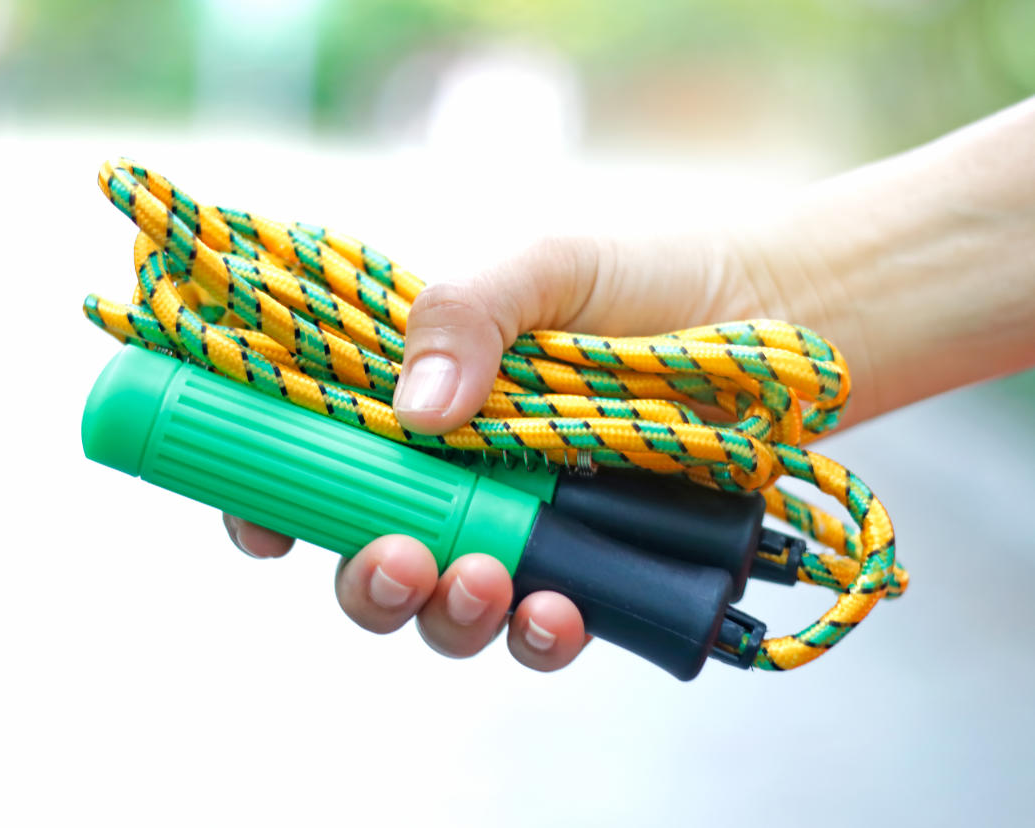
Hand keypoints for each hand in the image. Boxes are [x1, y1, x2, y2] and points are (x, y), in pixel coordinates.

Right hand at [224, 230, 774, 670]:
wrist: (771, 318)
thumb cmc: (645, 284)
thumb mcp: (545, 272)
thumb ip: (468, 315)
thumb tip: (415, 412)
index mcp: (418, 403)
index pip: (317, 465)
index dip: (273, 504)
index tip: (264, 530)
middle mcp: (455, 476)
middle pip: (367, 555)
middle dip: (366, 581)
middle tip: (398, 561)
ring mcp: (518, 529)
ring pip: (443, 608)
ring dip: (446, 616)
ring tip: (487, 581)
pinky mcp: (587, 571)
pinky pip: (538, 630)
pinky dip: (535, 636)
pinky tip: (557, 614)